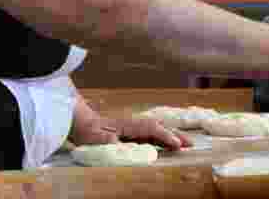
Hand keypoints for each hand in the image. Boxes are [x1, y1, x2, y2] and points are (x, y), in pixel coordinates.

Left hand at [68, 108, 189, 149]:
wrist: (78, 121)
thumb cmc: (87, 131)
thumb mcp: (96, 139)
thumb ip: (111, 143)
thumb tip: (124, 146)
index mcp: (127, 125)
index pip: (151, 129)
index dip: (165, 136)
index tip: (177, 144)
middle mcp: (132, 124)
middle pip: (158, 128)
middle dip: (174, 135)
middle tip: (191, 144)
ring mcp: (131, 128)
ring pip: (155, 132)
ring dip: (170, 137)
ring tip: (184, 144)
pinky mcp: (129, 133)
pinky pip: (149, 136)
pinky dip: (161, 140)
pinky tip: (167, 145)